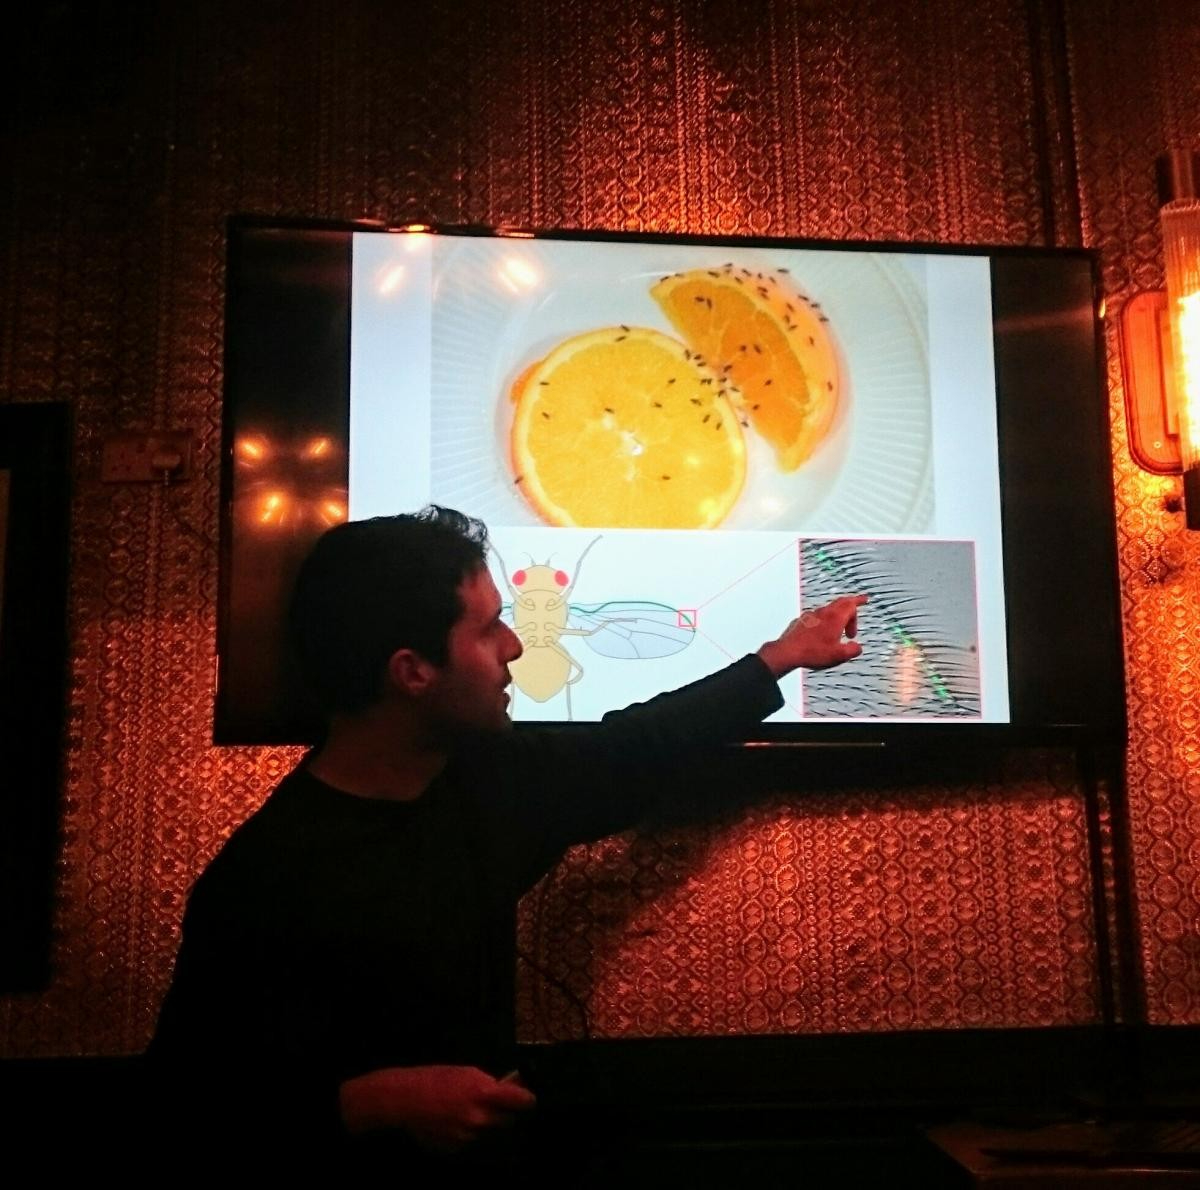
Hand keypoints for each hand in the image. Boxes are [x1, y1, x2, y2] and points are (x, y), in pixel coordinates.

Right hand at [339, 1064, 535, 1150]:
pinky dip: (466, 1133)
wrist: (404, 1100)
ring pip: (487, 1132)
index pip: (521, 1101)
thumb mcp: (466, 1072)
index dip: (527, 1100)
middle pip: (507, 1120)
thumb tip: (507, 1090)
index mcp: (484, 1094)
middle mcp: (479, 1118)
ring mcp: (467, 1137)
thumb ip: (489, 1084)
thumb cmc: (435, 1078)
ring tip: (464, 1111)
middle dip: (504, 1113)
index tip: (528, 1100)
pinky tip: (451, 1122)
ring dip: (483, 1123)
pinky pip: (470, 1141)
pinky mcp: (456, 1149)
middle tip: (493, 1105)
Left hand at [757, 594, 867, 676]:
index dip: (859, 601)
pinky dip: (823, 623)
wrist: (787, 652)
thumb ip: (853, 650)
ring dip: (836, 618)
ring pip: (827, 610)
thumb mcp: (839, 655)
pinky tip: (821, 636)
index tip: (864, 599)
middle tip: (853, 620)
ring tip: (838, 633)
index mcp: (835, 617)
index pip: (851, 603)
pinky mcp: (800, 621)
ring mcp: (810, 616)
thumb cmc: (812, 652)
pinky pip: (816, 618)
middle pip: (840, 603)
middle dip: (850, 610)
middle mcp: (823, 613)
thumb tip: (857, 648)